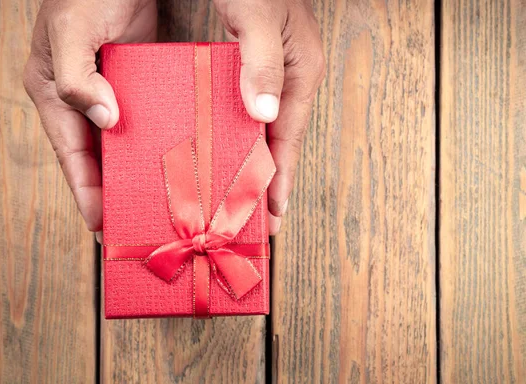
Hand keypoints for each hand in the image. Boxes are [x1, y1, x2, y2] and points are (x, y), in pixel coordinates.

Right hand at [23, 0, 156, 233]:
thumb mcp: (72, 32)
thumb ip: (76, 77)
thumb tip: (103, 119)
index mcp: (55, 95)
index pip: (71, 155)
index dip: (86, 191)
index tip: (103, 223)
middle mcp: (82, 100)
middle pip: (97, 158)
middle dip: (114, 191)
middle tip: (138, 222)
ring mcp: (111, 94)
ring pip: (122, 145)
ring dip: (137, 171)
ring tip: (160, 202)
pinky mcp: (137, 85)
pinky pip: (145, 123)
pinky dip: (155, 144)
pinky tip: (175, 161)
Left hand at [214, 0, 325, 233]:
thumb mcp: (257, 15)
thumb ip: (262, 62)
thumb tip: (266, 113)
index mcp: (302, 72)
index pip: (290, 135)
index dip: (281, 177)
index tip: (273, 215)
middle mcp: (291, 79)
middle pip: (279, 141)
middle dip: (267, 181)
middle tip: (254, 221)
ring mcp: (273, 75)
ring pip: (263, 131)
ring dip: (251, 164)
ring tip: (237, 200)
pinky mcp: (253, 69)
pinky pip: (247, 114)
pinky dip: (238, 138)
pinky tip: (222, 153)